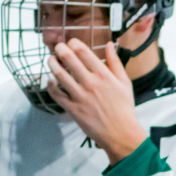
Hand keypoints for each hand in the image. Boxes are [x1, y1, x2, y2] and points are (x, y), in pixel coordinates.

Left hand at [46, 39, 147, 163]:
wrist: (120, 133)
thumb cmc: (124, 108)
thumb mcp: (125, 82)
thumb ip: (115, 62)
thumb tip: (109, 44)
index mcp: (103, 74)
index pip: (83, 51)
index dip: (73, 43)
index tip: (71, 43)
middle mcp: (90, 83)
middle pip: (69, 59)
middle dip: (60, 49)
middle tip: (57, 47)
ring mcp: (79, 96)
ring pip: (59, 74)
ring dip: (52, 63)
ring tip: (51, 59)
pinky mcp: (72, 109)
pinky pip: (56, 94)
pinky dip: (50, 85)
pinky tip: (50, 81)